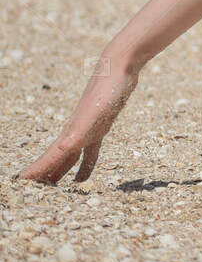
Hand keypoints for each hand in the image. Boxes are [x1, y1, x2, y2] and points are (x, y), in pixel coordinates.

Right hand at [17, 61, 141, 184]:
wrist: (119, 66)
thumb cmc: (107, 88)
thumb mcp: (95, 112)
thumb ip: (80, 130)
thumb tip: (63, 148)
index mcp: (71, 132)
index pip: (50, 157)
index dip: (37, 171)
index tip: (21, 184)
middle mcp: (75, 132)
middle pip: (56, 160)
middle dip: (45, 176)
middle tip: (34, 195)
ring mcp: (87, 129)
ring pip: (70, 157)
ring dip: (61, 172)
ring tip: (56, 190)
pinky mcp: (101, 126)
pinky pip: (90, 151)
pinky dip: (86, 165)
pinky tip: (84, 177)